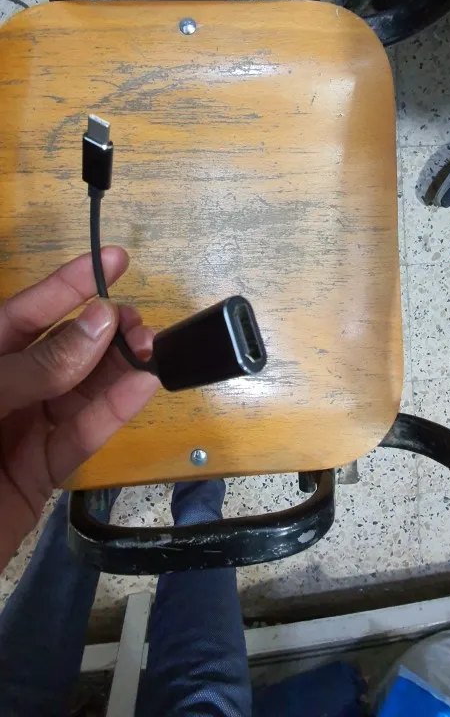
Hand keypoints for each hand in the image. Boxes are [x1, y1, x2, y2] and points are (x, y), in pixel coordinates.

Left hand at [0, 247, 157, 569]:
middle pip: (61, 350)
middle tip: (140, 324)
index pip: (25, 312)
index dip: (68, 284)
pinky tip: (142, 386)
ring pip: (79, 390)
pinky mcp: (41, 472)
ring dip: (117, 368)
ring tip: (152, 349)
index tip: (114, 259)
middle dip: (102, 331)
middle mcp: (4, 389)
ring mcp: (22, 430)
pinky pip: (81, 434)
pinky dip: (113, 411)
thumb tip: (98, 323)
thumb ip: (37, 366)